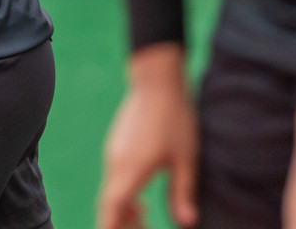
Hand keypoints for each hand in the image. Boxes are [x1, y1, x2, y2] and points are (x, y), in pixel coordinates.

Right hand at [97, 43, 199, 228]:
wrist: (156, 82)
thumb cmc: (174, 119)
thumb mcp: (186, 159)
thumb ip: (182, 193)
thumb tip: (187, 223)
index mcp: (131, 169)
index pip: (112, 208)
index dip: (112, 227)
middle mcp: (116, 163)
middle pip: (108, 204)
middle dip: (120, 224)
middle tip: (144, 228)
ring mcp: (113, 153)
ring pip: (111, 192)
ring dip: (123, 210)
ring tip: (145, 219)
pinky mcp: (116, 147)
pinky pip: (113, 179)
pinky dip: (122, 196)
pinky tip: (141, 201)